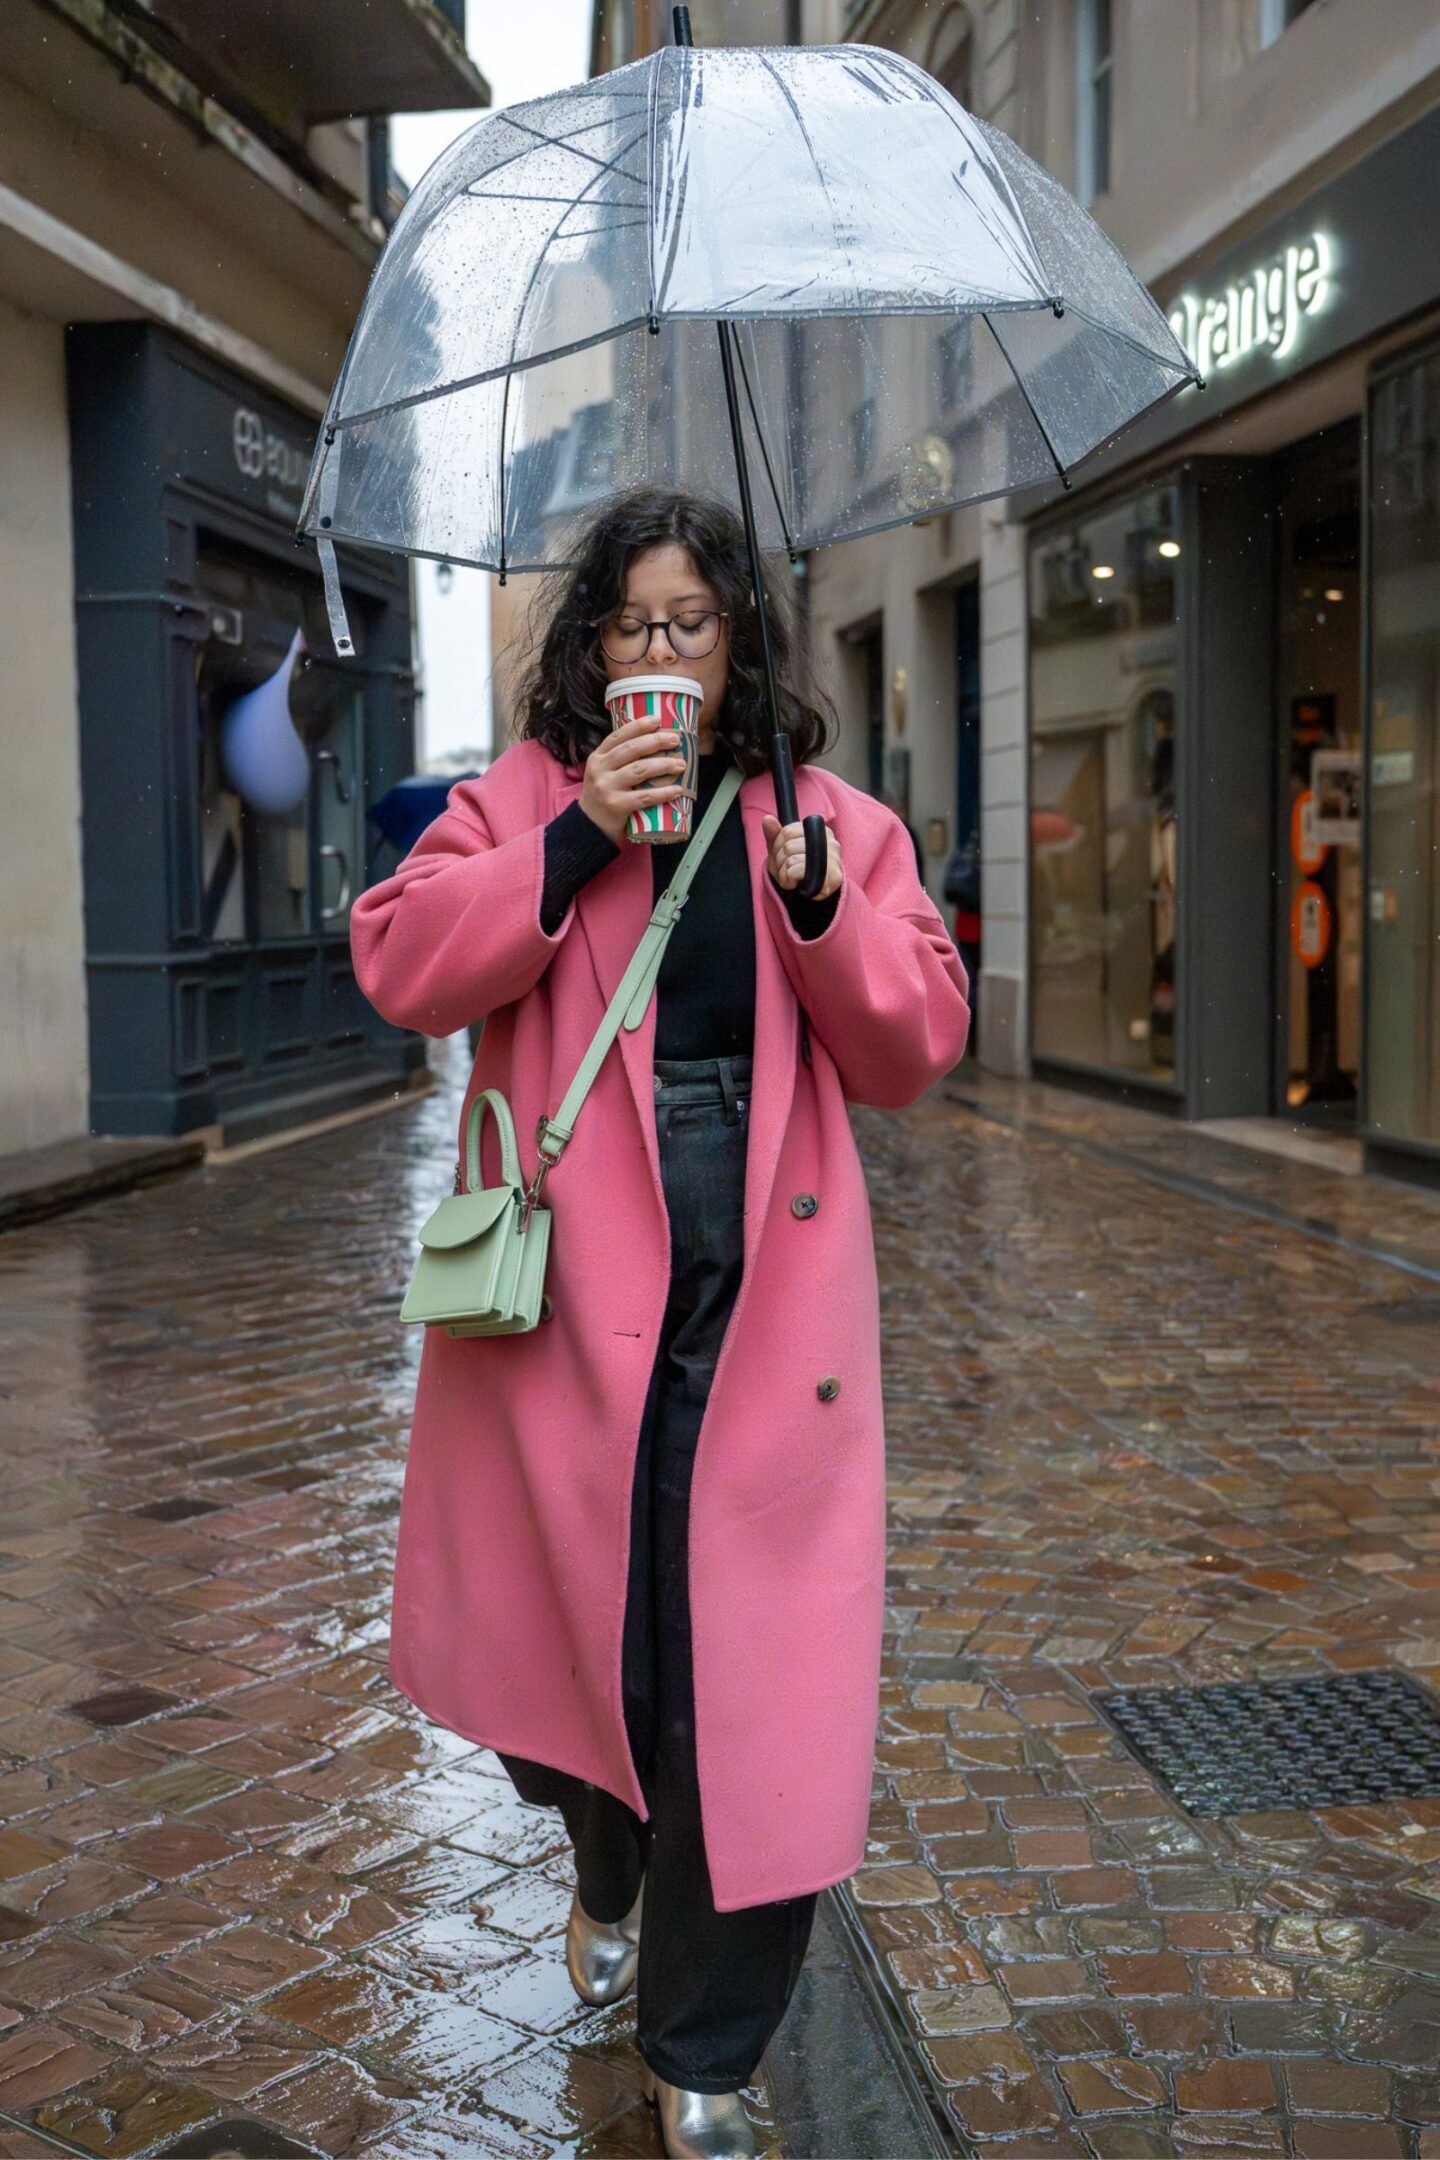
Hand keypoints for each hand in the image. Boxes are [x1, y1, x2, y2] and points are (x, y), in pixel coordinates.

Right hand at [581, 716, 689, 844]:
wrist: (589, 827)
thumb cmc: (604, 797)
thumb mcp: (603, 773)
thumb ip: (619, 760)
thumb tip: (655, 744)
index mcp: (598, 758)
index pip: (618, 736)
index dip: (638, 726)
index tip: (658, 720)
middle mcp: (600, 770)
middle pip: (631, 750)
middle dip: (656, 742)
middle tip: (675, 740)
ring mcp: (607, 788)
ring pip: (640, 770)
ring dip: (664, 764)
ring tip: (681, 764)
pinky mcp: (616, 806)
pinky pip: (645, 797)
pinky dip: (663, 792)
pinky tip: (677, 789)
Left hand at [762, 814, 842, 900]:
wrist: (812, 891)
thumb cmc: (796, 867)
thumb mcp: (781, 850)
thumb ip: (774, 834)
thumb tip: (767, 819)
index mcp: (818, 830)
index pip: (787, 832)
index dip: (778, 845)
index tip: (783, 855)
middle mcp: (829, 841)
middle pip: (788, 846)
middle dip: (780, 860)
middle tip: (786, 868)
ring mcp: (833, 859)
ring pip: (791, 859)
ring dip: (783, 872)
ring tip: (791, 876)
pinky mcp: (831, 876)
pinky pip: (798, 871)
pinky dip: (789, 879)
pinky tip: (796, 883)